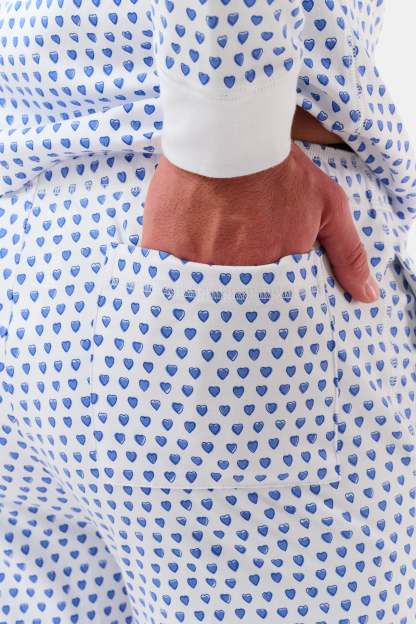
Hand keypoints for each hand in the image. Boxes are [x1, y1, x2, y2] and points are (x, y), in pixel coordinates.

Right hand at [141, 142, 378, 302]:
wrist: (230, 133)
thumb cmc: (280, 169)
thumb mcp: (328, 207)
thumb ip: (349, 255)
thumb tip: (368, 299)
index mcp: (270, 273)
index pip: (267, 304)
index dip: (261, 292)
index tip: (256, 280)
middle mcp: (233, 276)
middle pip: (229, 300)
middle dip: (230, 288)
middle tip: (227, 260)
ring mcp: (194, 264)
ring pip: (195, 290)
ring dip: (198, 279)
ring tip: (202, 251)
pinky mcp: (162, 246)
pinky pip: (161, 271)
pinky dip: (166, 267)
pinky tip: (175, 250)